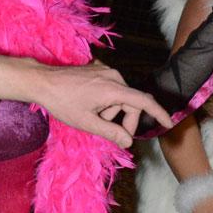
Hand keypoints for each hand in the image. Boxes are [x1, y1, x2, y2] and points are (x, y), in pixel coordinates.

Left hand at [34, 62, 170, 148]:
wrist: (44, 82)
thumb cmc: (63, 103)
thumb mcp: (87, 123)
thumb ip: (111, 132)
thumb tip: (128, 141)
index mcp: (113, 89)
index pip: (145, 102)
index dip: (159, 114)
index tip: (169, 124)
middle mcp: (114, 76)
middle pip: (131, 103)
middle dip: (123, 121)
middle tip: (108, 133)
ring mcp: (106, 71)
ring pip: (120, 97)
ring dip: (111, 111)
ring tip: (91, 114)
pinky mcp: (100, 70)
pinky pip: (111, 89)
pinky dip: (105, 102)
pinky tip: (89, 104)